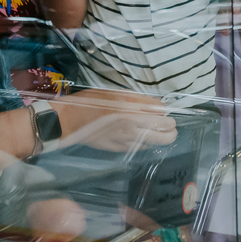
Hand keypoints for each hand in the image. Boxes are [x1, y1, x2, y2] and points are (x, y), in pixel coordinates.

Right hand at [55, 89, 177, 151]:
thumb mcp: (116, 92)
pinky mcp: (119, 149)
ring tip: (157, 131)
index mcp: (132, 109)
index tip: (164, 112)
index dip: (167, 113)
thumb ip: (139, 99)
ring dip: (160, 137)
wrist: (69, 120)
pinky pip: (140, 148)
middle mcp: (132, 127)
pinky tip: (140, 136)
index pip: (163, 115)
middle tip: (169, 125)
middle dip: (171, 129)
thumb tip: (158, 104)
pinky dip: (145, 142)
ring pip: (155, 144)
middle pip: (165, 134)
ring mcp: (126, 141)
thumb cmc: (91, 102)